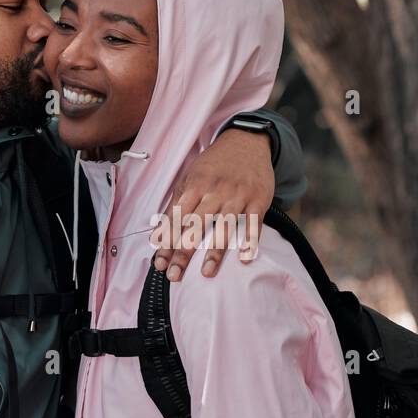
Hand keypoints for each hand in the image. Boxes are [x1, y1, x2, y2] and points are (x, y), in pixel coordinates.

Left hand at [154, 128, 272, 280]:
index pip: (177, 219)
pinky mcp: (258, 200)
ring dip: (215, 252)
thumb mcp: (190, 176)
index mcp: (195, 186)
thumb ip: (175, 204)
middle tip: (175, 275)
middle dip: (184, 252)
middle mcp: (215, 192)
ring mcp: (238, 196)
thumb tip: (158, 232)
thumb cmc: (214, 164)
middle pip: (196, 226)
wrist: (246, 141)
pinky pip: (253, 224)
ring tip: (207, 273)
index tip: (160, 263)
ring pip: (224, 227)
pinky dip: (250, 241)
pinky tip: (244, 258)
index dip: (167, 242)